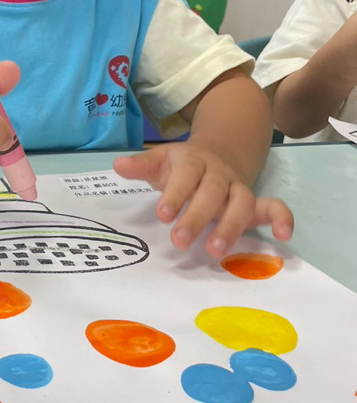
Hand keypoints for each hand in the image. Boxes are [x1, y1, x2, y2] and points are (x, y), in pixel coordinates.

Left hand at [113, 143, 293, 257]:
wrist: (218, 152)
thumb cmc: (182, 166)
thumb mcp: (161, 162)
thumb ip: (142, 166)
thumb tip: (118, 166)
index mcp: (194, 161)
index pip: (186, 174)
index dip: (175, 193)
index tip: (162, 214)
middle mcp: (219, 174)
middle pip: (212, 192)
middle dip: (197, 216)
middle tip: (179, 240)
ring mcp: (239, 188)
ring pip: (242, 202)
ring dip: (231, 226)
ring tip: (214, 250)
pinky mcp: (255, 203)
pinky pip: (274, 206)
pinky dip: (282, 218)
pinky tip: (284, 236)